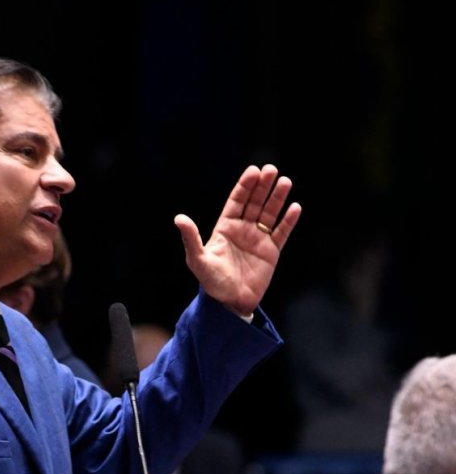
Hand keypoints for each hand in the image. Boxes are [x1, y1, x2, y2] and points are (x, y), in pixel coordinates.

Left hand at [174, 164, 300, 315]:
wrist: (230, 303)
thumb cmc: (211, 282)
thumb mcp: (198, 260)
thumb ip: (191, 238)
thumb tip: (179, 218)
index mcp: (226, 228)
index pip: (237, 201)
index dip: (245, 186)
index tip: (253, 171)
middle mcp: (243, 230)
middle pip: (255, 203)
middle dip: (263, 186)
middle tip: (271, 169)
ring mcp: (258, 239)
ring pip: (270, 214)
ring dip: (277, 198)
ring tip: (285, 181)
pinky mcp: (272, 252)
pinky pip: (282, 233)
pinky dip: (288, 221)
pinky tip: (295, 207)